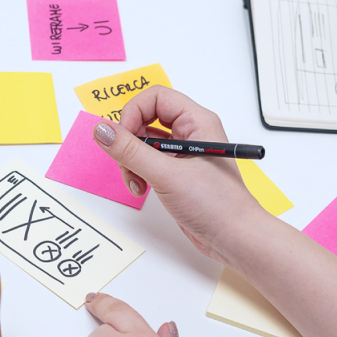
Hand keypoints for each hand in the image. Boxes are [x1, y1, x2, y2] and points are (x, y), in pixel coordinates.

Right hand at [92, 89, 266, 261]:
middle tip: (125, 161)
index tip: (120, 136)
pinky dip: (137, 173)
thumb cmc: (217, 205)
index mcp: (197, 122)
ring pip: (143, 142)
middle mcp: (190, 133)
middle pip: (146, 118)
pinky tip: (141, 189)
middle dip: (129, 140)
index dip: (133, 112)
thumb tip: (102, 130)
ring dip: (131, 161)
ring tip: (135, 181)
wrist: (234, 238)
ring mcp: (183, 153)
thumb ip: (131, 152)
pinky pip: (147, 162)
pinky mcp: (176, 172)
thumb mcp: (167, 175)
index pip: (156, 98)